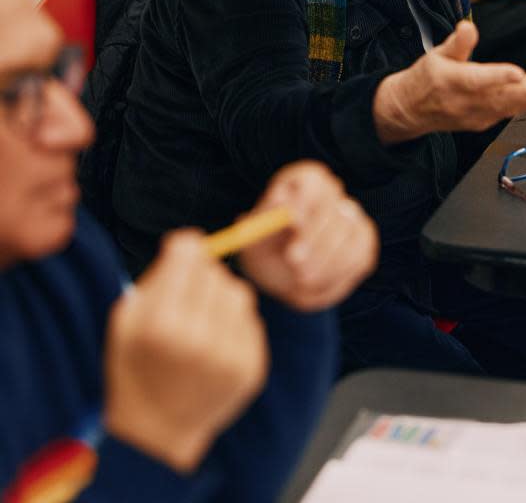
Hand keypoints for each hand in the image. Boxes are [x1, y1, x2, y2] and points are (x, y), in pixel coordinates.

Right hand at [104, 231, 268, 472]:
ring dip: (221, 296)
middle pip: (214, 270)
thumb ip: (158, 274)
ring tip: (200, 319)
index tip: (179, 256)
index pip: (190, 251)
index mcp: (161, 324)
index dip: (184, 249)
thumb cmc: (135, 367)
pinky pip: (251, 319)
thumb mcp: (126, 319)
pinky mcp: (251, 368)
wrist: (157, 434)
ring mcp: (229, 357)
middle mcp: (199, 339)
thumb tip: (192, 240)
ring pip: (239, 291)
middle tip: (183, 298)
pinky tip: (214, 342)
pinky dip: (234, 323)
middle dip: (199, 275)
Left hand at [239, 161, 378, 310]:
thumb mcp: (254, 235)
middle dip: (314, 237)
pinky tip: (318, 281)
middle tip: (294, 260)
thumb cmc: (263, 250)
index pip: (313, 179)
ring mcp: (351, 214)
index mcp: (300, 181)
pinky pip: (360, 254)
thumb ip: (267, 218)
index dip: (305, 198)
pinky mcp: (363, 239)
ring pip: (348, 233)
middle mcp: (330, 192)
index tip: (292, 222)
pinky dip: (339, 272)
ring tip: (300, 278)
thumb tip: (280, 202)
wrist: (280, 276)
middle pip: (332, 207)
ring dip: (324, 260)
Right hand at [373, 20, 525, 143]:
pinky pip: (508, 112)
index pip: (477, 80)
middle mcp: (465, 102)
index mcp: (451, 82)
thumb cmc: (427, 78)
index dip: (498, 77)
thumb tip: (468, 26)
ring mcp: (476, 115)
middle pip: (502, 99)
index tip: (518, 72)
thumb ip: (457, 43)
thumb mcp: (436, 54)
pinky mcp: (483, 122)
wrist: (410, 111)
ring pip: (510, 107)